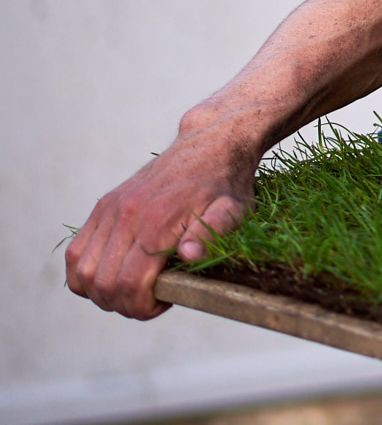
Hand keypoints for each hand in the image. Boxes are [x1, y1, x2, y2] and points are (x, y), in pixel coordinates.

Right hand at [66, 109, 257, 319]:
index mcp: (159, 220)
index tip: (162, 305)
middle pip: (104, 282)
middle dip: (124, 305)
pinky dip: (83, 275)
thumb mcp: (234, 209)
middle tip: (148, 303)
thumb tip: (188, 254)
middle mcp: (127, 214)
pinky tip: (108, 279)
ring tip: (131, 293)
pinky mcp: (104, 205)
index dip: (141, 307)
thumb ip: (213, 232)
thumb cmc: (227, 183)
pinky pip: (76, 252)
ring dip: (101, 294)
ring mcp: (111, 209)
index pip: (131, 283)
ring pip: (83, 270)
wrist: (212, 144)